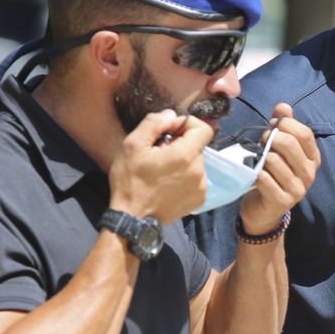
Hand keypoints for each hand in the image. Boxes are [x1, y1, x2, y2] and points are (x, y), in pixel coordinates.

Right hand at [108, 110, 212, 224]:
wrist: (133, 218)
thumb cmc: (130, 181)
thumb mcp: (132, 145)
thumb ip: (153, 124)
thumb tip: (171, 115)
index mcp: (185, 156)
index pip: (204, 128)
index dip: (187, 124)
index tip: (170, 131)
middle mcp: (199, 171)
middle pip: (197, 146)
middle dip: (180, 144)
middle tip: (159, 154)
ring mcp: (201, 187)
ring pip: (196, 162)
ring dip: (182, 161)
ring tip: (162, 171)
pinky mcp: (199, 199)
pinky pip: (196, 178)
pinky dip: (185, 176)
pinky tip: (168, 183)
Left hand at [238, 104, 320, 235]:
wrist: (264, 210)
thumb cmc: (273, 174)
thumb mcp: (280, 149)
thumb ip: (284, 126)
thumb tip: (283, 107)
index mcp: (313, 158)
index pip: (304, 133)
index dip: (285, 124)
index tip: (272, 126)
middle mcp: (310, 174)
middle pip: (289, 144)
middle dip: (269, 138)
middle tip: (261, 143)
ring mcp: (298, 189)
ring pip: (273, 160)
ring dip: (260, 158)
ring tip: (258, 162)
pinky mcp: (282, 201)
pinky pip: (264, 178)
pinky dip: (256, 174)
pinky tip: (255, 176)